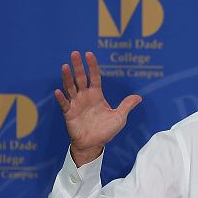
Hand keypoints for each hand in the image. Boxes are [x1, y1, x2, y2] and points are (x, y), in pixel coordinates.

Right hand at [54, 51, 141, 166]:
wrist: (94, 144)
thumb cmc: (106, 130)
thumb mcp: (119, 117)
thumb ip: (126, 106)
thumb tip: (139, 97)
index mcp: (96, 95)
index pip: (94, 77)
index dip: (92, 66)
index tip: (89, 54)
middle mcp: (85, 96)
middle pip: (80, 78)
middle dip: (78, 66)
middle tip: (75, 53)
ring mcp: (76, 104)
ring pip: (70, 87)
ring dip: (67, 77)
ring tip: (65, 66)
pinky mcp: (69, 113)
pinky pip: (64, 104)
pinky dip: (61, 98)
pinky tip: (58, 91)